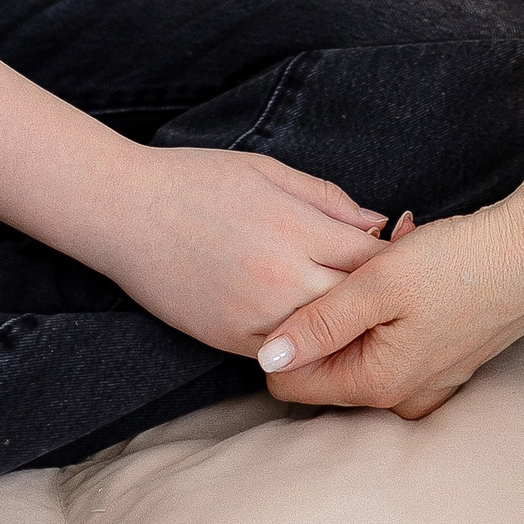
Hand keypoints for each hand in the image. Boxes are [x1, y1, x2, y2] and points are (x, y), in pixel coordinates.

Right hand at [94, 147, 389, 355]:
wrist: (126, 212)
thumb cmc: (196, 180)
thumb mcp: (267, 170)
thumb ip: (325, 197)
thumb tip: (374, 223)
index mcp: (296, 226)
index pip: (369, 257)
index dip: (389, 260)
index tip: (397, 258)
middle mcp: (283, 276)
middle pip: (356, 302)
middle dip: (374, 299)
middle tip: (388, 296)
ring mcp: (257, 314)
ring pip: (325, 336)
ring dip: (343, 329)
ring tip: (357, 320)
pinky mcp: (231, 340)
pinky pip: (286, 354)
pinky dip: (303, 346)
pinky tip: (310, 334)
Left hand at [255, 194, 523, 417]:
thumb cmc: (459, 262)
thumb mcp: (378, 283)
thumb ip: (319, 322)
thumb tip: (266, 358)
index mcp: (377, 385)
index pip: (292, 383)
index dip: (284, 336)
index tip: (303, 289)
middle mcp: (401, 398)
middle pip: (327, 366)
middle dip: (330, 314)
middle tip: (361, 266)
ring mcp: (426, 384)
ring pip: (361, 348)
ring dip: (363, 305)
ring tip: (392, 260)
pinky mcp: (444, 363)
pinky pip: (394, 342)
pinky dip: (392, 308)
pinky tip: (411, 269)